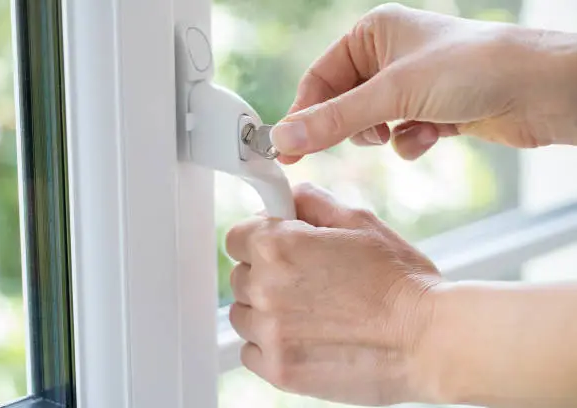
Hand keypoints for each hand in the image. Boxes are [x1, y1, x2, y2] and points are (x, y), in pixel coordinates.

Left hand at [225, 183, 442, 405]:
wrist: (427, 340)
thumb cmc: (399, 281)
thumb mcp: (359, 222)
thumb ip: (313, 203)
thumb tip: (288, 198)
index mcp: (279, 246)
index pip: (236, 237)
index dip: (258, 239)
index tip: (274, 248)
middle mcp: (266, 288)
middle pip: (238, 276)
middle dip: (264, 274)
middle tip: (305, 281)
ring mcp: (270, 332)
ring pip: (243, 315)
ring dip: (265, 312)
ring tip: (309, 313)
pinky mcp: (279, 369)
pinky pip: (251, 352)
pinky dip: (270, 345)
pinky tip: (304, 338)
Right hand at [270, 3, 576, 162]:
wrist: (539, 91)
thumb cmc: (472, 68)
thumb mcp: (392, 94)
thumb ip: (334, 120)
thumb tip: (286, 136)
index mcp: (373, 34)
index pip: (320, 79)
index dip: (303, 114)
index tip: (285, 147)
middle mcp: (389, 56)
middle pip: (343, 104)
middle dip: (354, 126)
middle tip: (356, 141)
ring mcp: (410, 85)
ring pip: (371, 125)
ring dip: (387, 134)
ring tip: (408, 128)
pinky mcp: (431, 110)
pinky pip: (400, 135)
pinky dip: (412, 141)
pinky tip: (435, 134)